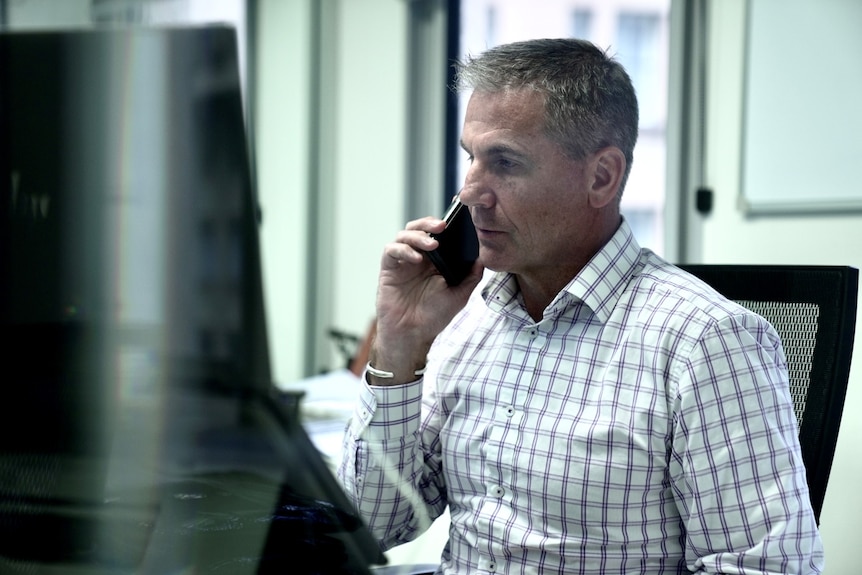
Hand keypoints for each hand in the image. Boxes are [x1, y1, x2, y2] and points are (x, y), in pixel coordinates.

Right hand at [369, 216, 482, 384]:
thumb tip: (482, 259)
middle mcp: (418, 257)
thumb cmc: (434, 316)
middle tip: (442, 226)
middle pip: (419, 228)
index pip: (437, 234)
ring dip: (418, 235)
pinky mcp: (389, 269)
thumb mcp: (459, 296)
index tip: (457, 218)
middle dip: (429, 223)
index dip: (444, 223)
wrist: (413, 335)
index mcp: (434, 260)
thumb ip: (471, 277)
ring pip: (404, 235)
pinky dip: (403, 250)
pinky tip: (415, 258)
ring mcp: (402, 262)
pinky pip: (391, 250)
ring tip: (433, 244)